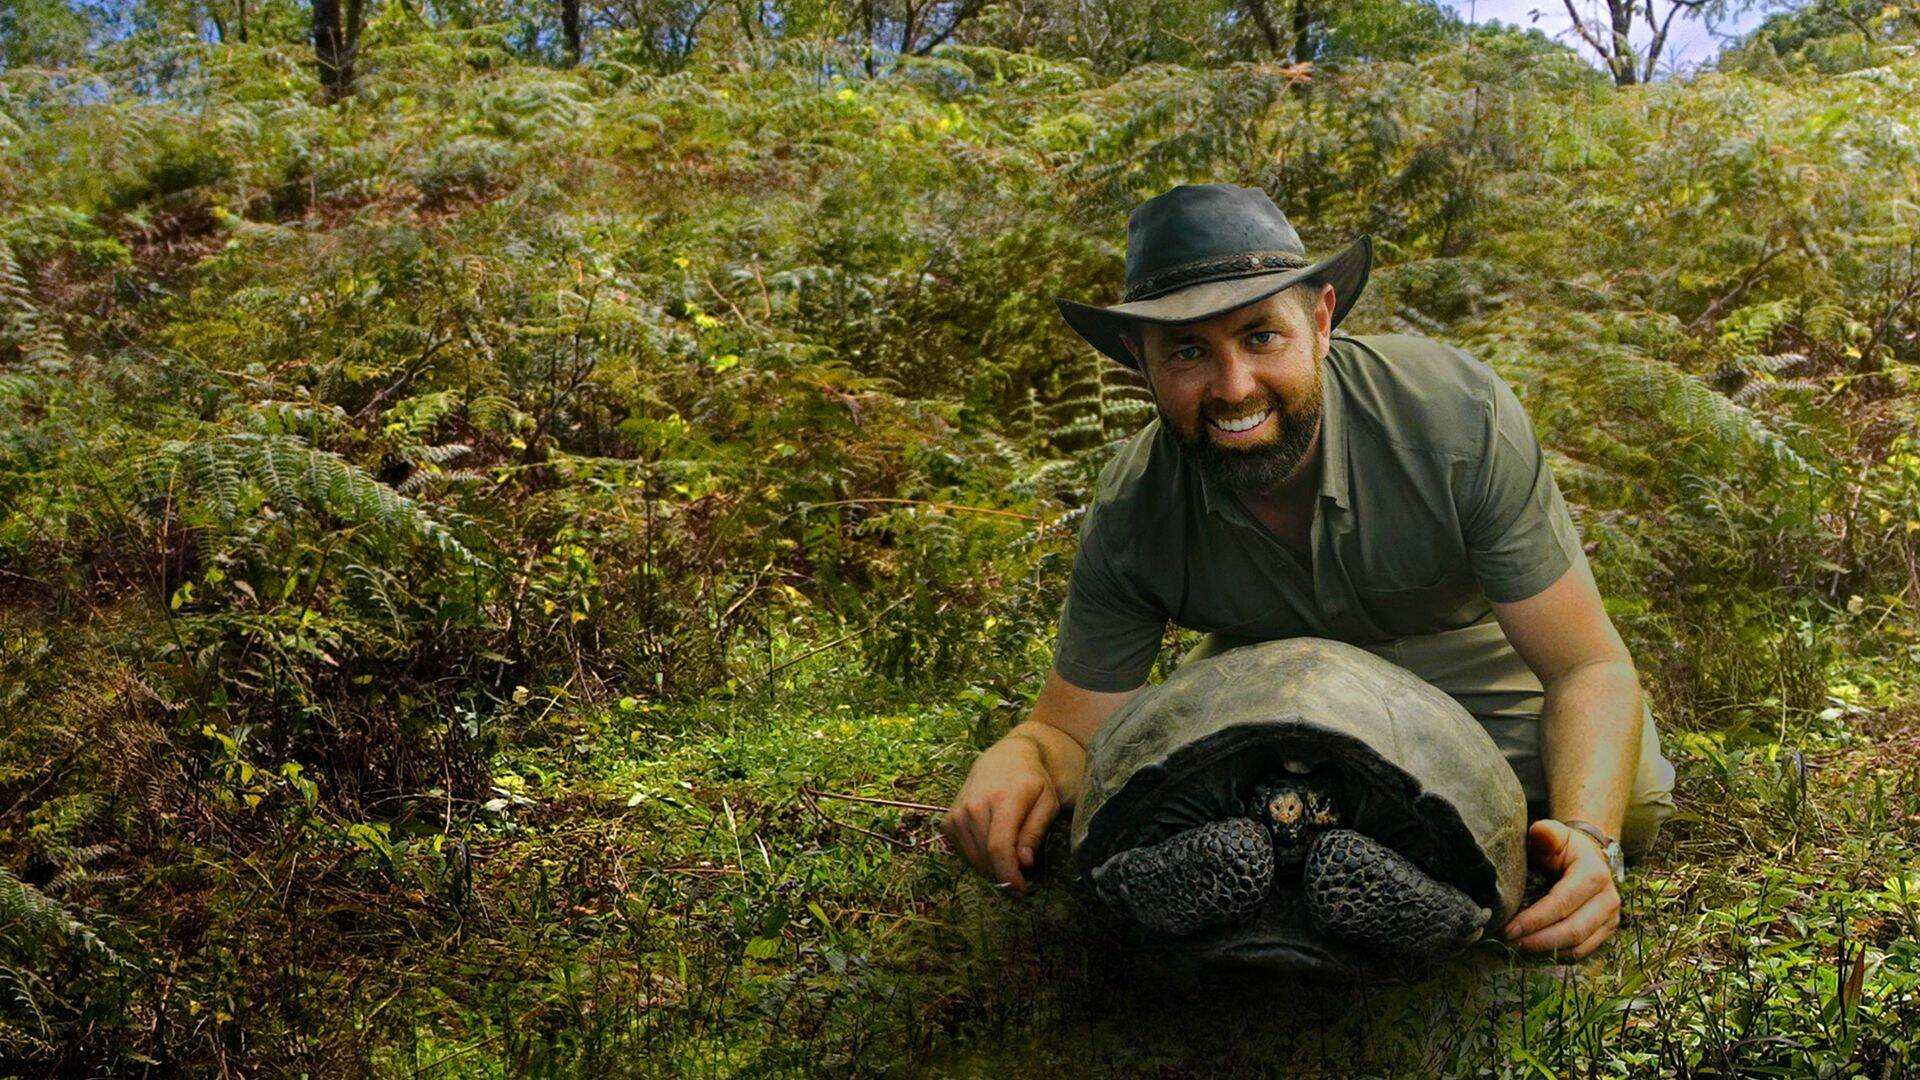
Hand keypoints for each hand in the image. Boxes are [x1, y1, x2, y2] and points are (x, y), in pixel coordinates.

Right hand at [941, 732, 1063, 895]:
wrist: (1005, 758)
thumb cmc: (1032, 782)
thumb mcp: (1047, 803)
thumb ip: (1035, 832)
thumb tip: (1024, 862)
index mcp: (1003, 800)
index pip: (999, 847)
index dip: (1009, 875)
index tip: (1020, 889)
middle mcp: (974, 806)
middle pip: (986, 858)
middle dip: (1004, 872)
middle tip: (1021, 870)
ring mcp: (957, 813)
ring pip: (973, 858)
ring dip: (992, 866)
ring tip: (1009, 853)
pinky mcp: (948, 820)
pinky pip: (962, 852)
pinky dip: (978, 856)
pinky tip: (991, 843)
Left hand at [1502, 819, 1620, 959]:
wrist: (1588, 855)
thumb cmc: (1563, 847)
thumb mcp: (1554, 833)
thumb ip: (1546, 833)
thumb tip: (1540, 833)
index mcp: (1593, 874)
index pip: (1561, 903)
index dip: (1534, 920)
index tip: (1507, 929)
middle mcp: (1608, 899)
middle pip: (1572, 930)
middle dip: (1537, 940)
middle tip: (1508, 942)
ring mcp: (1610, 918)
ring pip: (1578, 946)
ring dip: (1546, 951)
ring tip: (1517, 947)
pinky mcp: (1607, 931)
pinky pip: (1583, 951)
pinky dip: (1558, 954)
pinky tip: (1535, 949)